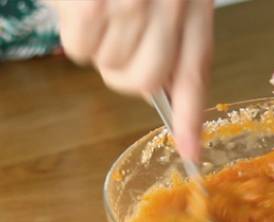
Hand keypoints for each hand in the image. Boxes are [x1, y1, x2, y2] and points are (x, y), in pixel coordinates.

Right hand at [50, 0, 213, 160]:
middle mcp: (170, 8)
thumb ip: (177, 34)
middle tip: (120, 44)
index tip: (191, 154)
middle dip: (127, 74)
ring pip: (111, 67)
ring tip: (104, 9)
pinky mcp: (94, 4)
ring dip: (101, 47)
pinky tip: (85, 7)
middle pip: (146, 81)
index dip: (192, 119)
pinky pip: (81, 49)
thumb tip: (165, 88)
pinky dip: (77, 35)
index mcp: (195, 7)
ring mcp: (131, 5)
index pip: (196, 74)